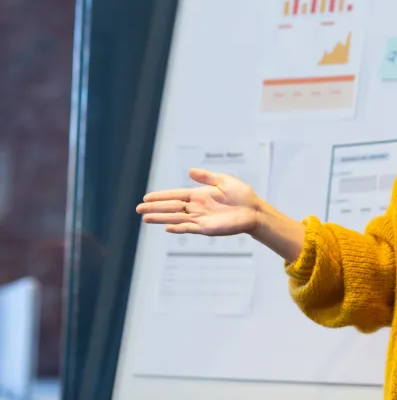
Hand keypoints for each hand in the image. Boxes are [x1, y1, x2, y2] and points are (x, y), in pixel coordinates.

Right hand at [136, 168, 260, 236]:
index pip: (175, 195)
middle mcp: (197, 207)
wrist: (254, 210)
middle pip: (171, 207)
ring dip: (161, 218)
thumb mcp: (223, 181)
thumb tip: (189, 171)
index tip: (146, 196)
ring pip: (176, 218)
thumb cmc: (242, 195)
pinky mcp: (207, 228)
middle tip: (138, 208)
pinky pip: (189, 228)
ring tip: (145, 218)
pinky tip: (167, 228)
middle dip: (155, 207)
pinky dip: (178, 228)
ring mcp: (200, 218)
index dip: (161, 196)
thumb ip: (206, 177)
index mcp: (199, 195)